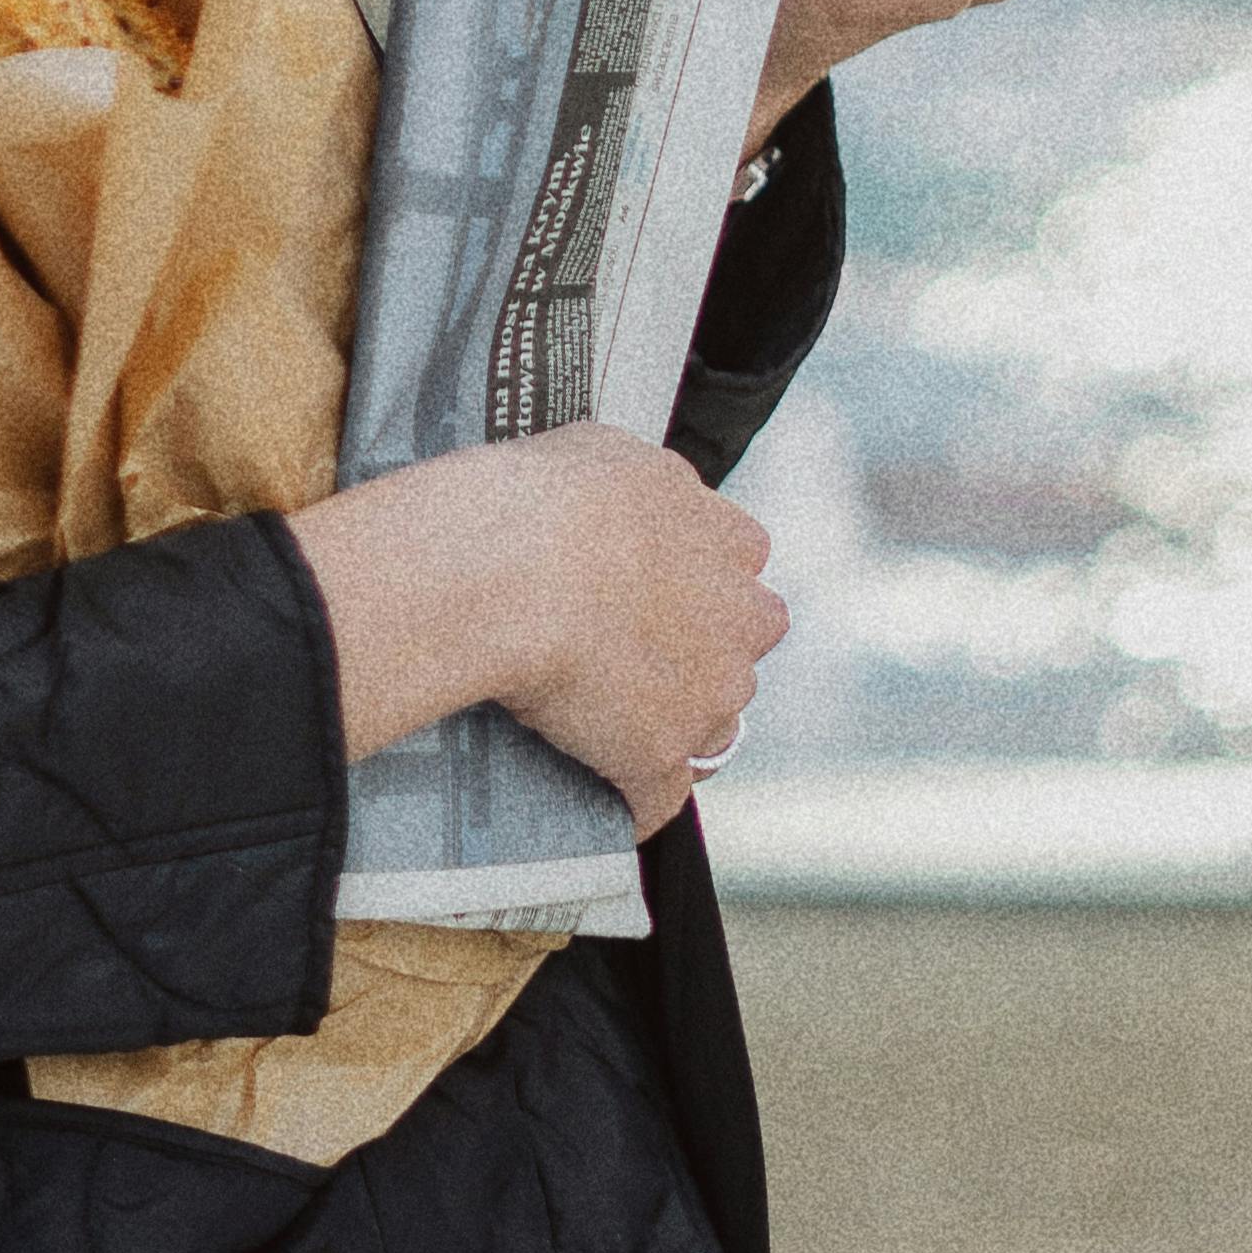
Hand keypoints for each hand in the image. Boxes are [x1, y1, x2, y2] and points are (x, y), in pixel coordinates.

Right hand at [295, 417, 788, 840]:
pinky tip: (596, 794)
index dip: (698, 583)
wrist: (509, 567)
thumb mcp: (605, 452)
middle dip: (699, 658)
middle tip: (627, 656)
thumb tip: (620, 492)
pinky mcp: (660, 757)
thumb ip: (640, 484)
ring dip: (670, 729)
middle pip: (738, 651)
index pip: (742, 567)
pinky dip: (631, 800)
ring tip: (600, 726)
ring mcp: (708, 695)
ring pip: (709, 728)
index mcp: (727, 540)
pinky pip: (657, 798)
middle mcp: (737, 618)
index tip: (655, 588)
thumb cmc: (543, 497)